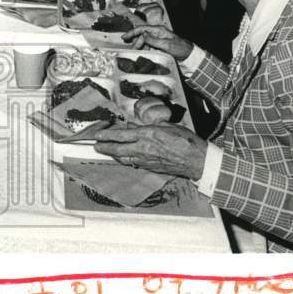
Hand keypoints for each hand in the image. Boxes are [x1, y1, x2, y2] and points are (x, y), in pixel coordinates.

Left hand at [93, 123, 207, 179]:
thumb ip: (148, 125)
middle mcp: (144, 149)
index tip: (97, 135)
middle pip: (118, 149)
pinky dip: (126, 160)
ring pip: (124, 158)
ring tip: (106, 152)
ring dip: (113, 155)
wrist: (196, 160)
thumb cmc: (185, 140)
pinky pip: (134, 164)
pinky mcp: (151, 168)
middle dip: (105, 148)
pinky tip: (123, 159)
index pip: (121, 135)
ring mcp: (146, 160)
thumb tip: (133, 125)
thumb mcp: (166, 126)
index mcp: (147, 135)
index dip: (107, 136)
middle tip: (95, 146)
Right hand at [121, 24, 193, 60]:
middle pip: (142, 36)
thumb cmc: (180, 48)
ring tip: (136, 53)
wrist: (188, 54)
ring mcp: (157, 39)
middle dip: (136, 42)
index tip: (125, 37)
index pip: (142, 29)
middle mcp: (157, 33)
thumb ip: (153, 40)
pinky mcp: (158, 45)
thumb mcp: (166, 45)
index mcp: (159, 30)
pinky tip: (143, 54)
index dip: (132, 32)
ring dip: (140, 47)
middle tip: (132, 50)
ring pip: (144, 41)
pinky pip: (148, 46)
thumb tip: (143, 35)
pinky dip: (144, 49)